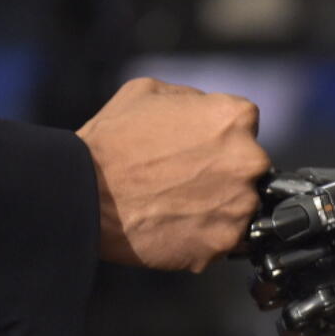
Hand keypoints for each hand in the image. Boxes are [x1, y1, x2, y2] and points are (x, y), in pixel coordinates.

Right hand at [76, 77, 270, 271]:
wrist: (84, 195)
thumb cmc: (112, 141)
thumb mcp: (150, 93)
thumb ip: (193, 100)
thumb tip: (208, 112)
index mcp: (235, 118)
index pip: (245, 124)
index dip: (218, 134)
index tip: (197, 146)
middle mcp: (248, 161)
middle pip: (249, 167)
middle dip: (224, 171)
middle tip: (186, 178)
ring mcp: (239, 206)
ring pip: (239, 205)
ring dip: (217, 205)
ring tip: (177, 204)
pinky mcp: (223, 242)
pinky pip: (223, 238)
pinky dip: (203, 235)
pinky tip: (174, 225)